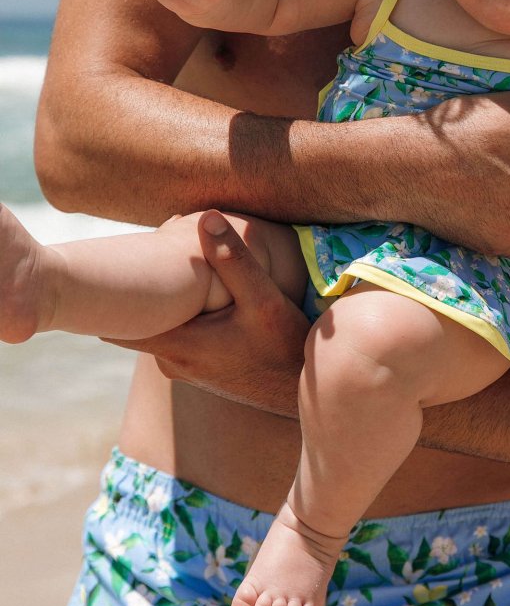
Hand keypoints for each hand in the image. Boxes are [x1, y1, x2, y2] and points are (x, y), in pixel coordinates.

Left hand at [103, 212, 306, 411]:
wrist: (305, 390)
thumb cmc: (285, 348)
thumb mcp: (264, 300)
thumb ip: (234, 260)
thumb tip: (206, 216)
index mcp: (176, 345)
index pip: (113, 324)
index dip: (108, 295)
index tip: (111, 265)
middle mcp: (172, 361)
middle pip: (137, 320)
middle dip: (139, 288)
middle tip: (147, 251)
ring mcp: (186, 367)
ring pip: (160, 325)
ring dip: (164, 300)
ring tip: (172, 264)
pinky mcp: (201, 366)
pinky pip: (178, 333)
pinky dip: (181, 312)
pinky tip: (200, 291)